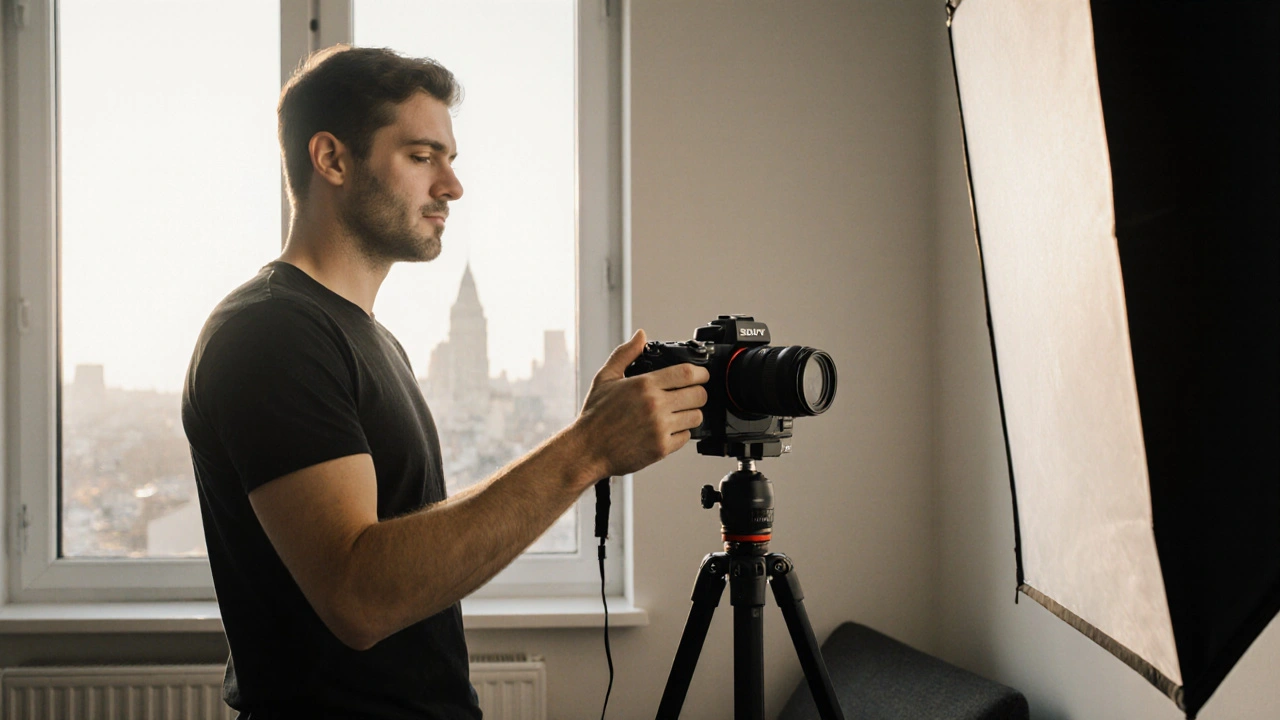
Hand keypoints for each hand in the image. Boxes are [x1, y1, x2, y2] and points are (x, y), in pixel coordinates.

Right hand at [573, 329, 709, 480]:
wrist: (587, 449)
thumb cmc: (595, 416)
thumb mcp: (606, 378)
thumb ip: (625, 354)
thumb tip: (640, 336)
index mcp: (644, 385)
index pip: (687, 373)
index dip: (701, 373)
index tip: (701, 375)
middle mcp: (655, 405)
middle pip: (698, 394)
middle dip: (699, 393)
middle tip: (691, 394)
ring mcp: (660, 428)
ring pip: (696, 417)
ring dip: (692, 413)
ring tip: (679, 412)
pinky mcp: (661, 448)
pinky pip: (686, 437)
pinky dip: (682, 433)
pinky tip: (669, 429)